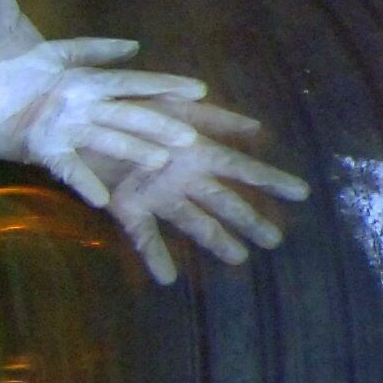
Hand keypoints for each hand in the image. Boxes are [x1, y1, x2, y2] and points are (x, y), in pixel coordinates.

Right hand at [0, 37, 207, 207]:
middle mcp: (79, 100)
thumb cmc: (15, 75)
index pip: (135, 81)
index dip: (168, 85)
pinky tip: (104, 202)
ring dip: (135, 151)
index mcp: (85, 78)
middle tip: (193, 139)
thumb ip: (97, 50)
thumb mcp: (56, 53)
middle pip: (129, 113)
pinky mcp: (43, 148)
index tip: (200, 91)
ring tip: (163, 163)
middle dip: (163, 125)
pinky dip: (85, 184)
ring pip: (106, 138)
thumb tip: (134, 45)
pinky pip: (68, 169)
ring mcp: (63, 126)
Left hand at [99, 107, 309, 286]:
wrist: (80, 117)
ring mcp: (158, 195)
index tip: (302, 193)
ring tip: (239, 259)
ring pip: (194, 222)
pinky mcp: (129, 208)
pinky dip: (156, 257)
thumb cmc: (129, 108)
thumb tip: (257, 127)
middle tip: (276, 241)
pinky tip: (168, 280)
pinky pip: (145, 236)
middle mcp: (183, 177)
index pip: (241, 168)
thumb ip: (211, 117)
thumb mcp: (172, 103)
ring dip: (217, 240)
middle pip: (224, 201)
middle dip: (250, 220)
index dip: (271, 180)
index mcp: (196, 152)